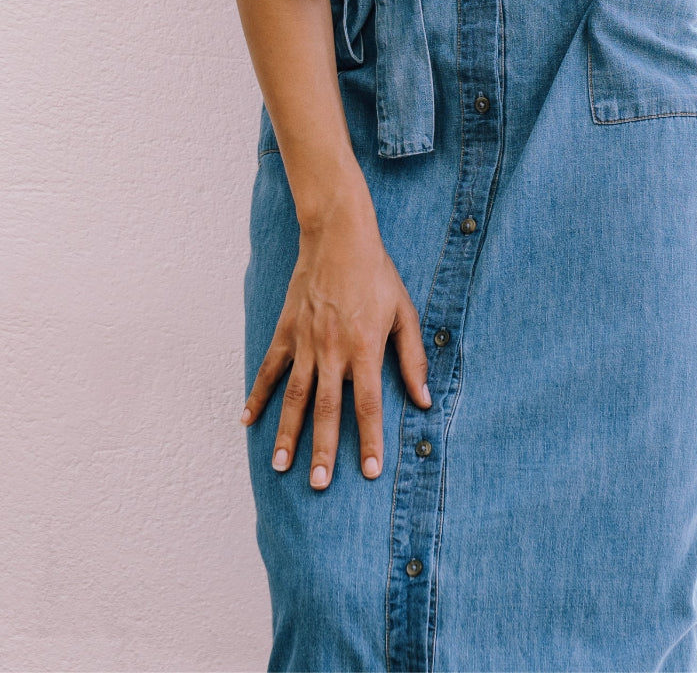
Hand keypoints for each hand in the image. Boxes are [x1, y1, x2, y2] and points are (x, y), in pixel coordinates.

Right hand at [240, 197, 430, 488]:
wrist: (340, 237)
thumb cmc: (378, 274)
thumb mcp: (404, 313)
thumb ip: (413, 358)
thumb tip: (423, 399)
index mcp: (365, 348)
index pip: (368, 405)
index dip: (370, 440)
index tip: (369, 472)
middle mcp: (333, 351)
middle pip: (328, 410)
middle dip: (323, 450)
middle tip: (319, 485)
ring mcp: (306, 342)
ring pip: (296, 397)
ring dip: (287, 433)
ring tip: (281, 467)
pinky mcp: (286, 331)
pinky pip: (269, 369)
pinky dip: (257, 395)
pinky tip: (247, 421)